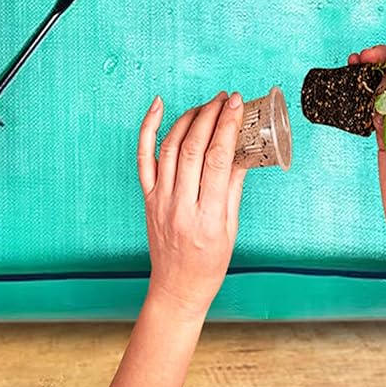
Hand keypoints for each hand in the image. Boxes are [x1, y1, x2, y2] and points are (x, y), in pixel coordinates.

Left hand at [135, 91, 246, 319]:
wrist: (177, 288)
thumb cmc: (209, 264)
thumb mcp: (231, 228)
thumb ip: (234, 187)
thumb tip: (242, 150)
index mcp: (208, 216)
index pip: (218, 159)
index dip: (228, 126)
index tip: (237, 105)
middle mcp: (181, 205)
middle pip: (193, 148)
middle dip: (211, 116)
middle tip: (225, 99)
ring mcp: (160, 199)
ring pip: (170, 147)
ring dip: (189, 118)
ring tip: (206, 104)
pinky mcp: (147, 197)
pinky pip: (144, 156)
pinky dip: (148, 128)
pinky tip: (158, 106)